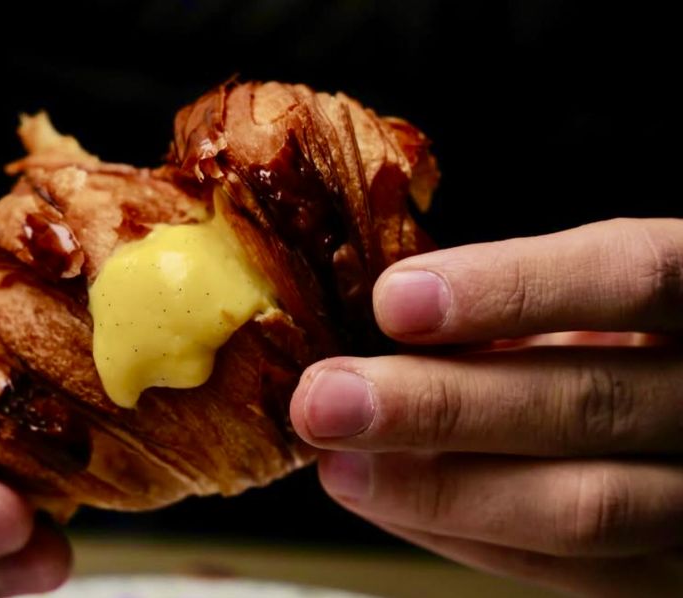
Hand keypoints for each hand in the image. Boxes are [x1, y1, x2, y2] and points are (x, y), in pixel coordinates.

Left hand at [290, 219, 682, 596]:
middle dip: (441, 406)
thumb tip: (385, 314)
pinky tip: (386, 500)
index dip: (514, 286)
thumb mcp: (597, 292)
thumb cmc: (626, 332)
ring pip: (585, 507)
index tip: (395, 299)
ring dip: (438, 488)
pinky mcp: (677, 570)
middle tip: (326, 399)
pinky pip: (572, 570)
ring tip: (339, 463)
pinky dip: (465, 533)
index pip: (636, 276)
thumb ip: (521, 298)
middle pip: (593, 405)